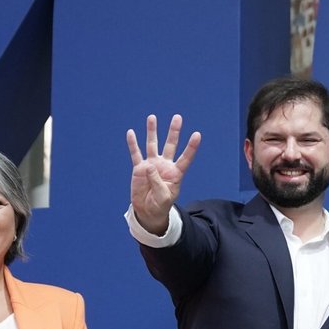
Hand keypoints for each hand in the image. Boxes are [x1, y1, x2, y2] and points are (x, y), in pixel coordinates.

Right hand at [126, 114, 200, 235]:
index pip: (185, 158)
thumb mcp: (163, 197)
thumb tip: (149, 166)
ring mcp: (151, 165)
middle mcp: (164, 165)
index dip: (191, 147)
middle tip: (177, 117)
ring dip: (152, 131)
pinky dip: (133, 143)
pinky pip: (136, 154)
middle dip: (174, 131)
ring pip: (152, 145)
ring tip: (152, 117)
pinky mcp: (139, 169)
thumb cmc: (160, 205)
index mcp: (175, 173)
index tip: (197, 134)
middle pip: (170, 145)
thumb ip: (157, 182)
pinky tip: (131, 132)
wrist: (147, 211)